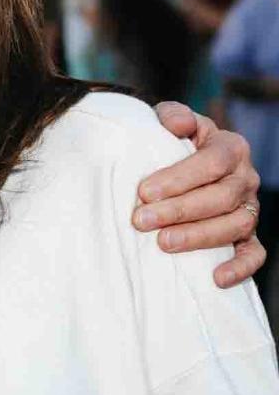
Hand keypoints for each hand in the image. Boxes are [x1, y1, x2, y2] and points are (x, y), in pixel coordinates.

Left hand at [137, 103, 262, 287]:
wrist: (178, 161)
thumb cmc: (171, 142)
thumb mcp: (169, 121)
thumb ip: (172, 115)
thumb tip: (177, 124)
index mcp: (231, 147)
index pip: (213, 162)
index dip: (179, 178)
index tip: (144, 191)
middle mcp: (245, 178)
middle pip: (221, 197)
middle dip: (179, 210)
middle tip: (140, 221)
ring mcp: (249, 208)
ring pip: (234, 225)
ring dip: (199, 237)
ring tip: (163, 244)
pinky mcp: (247, 235)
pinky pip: (254, 254)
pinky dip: (239, 267)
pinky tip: (216, 279)